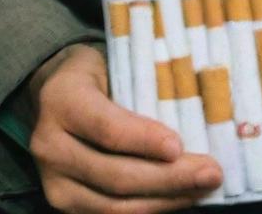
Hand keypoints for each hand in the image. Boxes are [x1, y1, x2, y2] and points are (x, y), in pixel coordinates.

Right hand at [28, 43, 221, 212]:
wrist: (54, 93)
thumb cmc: (99, 72)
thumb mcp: (114, 62)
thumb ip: (144, 86)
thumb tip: (199, 111)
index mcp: (63, 100)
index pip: (108, 128)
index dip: (144, 141)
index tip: (179, 146)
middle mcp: (49, 145)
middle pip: (115, 174)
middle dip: (169, 178)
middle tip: (211, 173)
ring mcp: (53, 181)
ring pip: (114, 205)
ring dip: (165, 200)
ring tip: (203, 188)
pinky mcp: (62, 205)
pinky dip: (150, 209)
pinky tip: (179, 198)